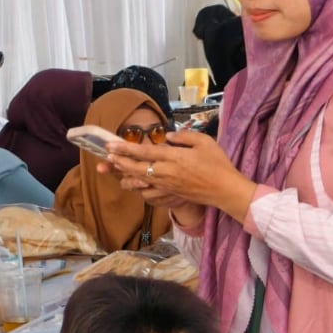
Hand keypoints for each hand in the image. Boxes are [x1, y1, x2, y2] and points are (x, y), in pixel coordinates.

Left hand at [107, 130, 257, 221]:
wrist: (226, 190)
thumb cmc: (218, 163)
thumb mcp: (204, 142)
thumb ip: (184, 137)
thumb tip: (168, 137)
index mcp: (174, 157)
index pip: (144, 152)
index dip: (125, 149)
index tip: (110, 145)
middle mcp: (167, 172)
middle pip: (136, 168)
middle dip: (119, 162)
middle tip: (106, 156)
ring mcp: (167, 186)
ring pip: (140, 182)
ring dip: (125, 176)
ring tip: (115, 170)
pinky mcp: (170, 195)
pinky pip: (149, 193)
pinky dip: (139, 188)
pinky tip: (134, 183)